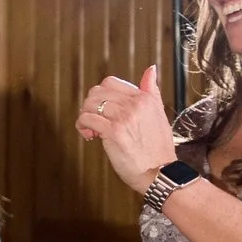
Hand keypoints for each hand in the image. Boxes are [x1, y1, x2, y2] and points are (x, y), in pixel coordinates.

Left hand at [76, 64, 179, 195]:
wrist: (159, 172)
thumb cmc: (156, 147)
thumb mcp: (158, 114)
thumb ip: (151, 91)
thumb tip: (150, 69)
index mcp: (145, 98)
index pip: (110, 82)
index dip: (101, 95)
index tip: (103, 109)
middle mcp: (135, 104)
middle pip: (96, 92)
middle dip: (90, 106)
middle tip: (95, 120)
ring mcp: (124, 117)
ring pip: (89, 105)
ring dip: (85, 117)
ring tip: (92, 130)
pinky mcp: (113, 131)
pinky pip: (86, 119)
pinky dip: (82, 127)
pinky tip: (90, 136)